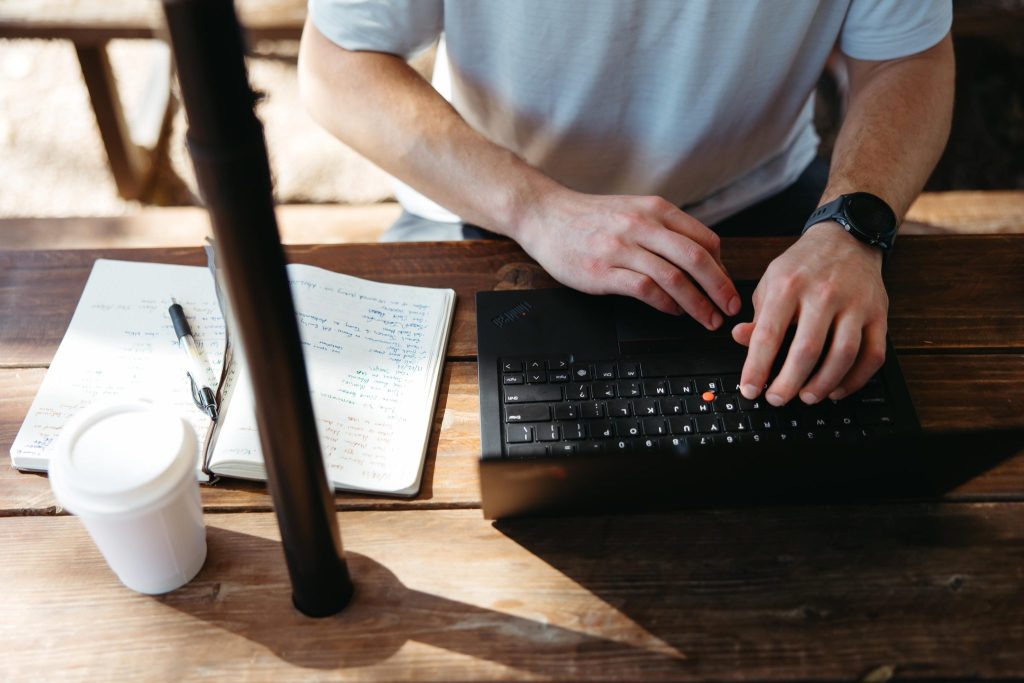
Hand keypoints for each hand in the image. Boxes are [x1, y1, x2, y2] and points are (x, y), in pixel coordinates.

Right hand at [514, 188, 740, 328]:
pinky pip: (645, 289)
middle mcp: (642, 226)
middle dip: (719, 289)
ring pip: (674, 277)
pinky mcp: (603, 270)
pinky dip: (666, 304)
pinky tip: (673, 312)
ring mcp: (622, 248)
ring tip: (707, 319)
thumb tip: (701, 260)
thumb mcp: (634, 212)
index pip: (705, 240)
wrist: (546, 216)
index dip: (722, 268)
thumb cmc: (591, 219)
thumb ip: (665, 231)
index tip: (726, 288)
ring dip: (697, 303)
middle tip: (730, 308)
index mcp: (655, 210)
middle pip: (696, 259)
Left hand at [731, 222, 887, 404]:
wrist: (846, 240)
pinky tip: (837, 389)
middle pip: (807, 349)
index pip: (769, 334)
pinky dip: (855, 379)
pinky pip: (872, 355)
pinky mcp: (879, 314)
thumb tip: (740, 339)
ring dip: (823, 384)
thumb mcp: (771, 283)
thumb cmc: (802, 267)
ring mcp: (855, 304)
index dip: (757, 368)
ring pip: (843, 355)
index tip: (749, 390)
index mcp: (788, 285)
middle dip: (789, 383)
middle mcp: (823, 293)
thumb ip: (758, 316)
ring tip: (806, 397)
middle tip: (777, 399)